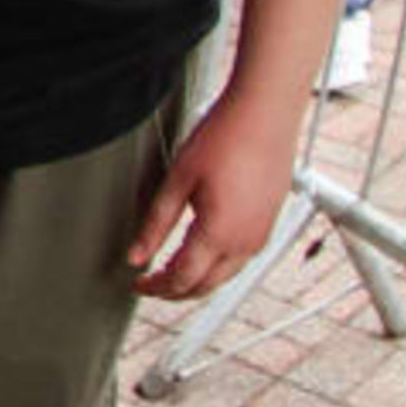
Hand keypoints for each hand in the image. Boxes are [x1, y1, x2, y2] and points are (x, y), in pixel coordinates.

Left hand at [128, 90, 303, 297]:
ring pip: (226, 277)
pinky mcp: (269, 224)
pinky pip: (242, 260)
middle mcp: (246, 242)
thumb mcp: (177, 181)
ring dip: (197, 282)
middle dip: (175, 292)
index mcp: (220, 234)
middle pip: (206, 285)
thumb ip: (156, 224)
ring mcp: (262, 235)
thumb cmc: (225, 139)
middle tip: (150, 286)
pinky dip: (217, 268)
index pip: (183, 279)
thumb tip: (136, 255)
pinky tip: (202, 256)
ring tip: (171, 275)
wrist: (265, 115)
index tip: (138, 284)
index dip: (157, 287)